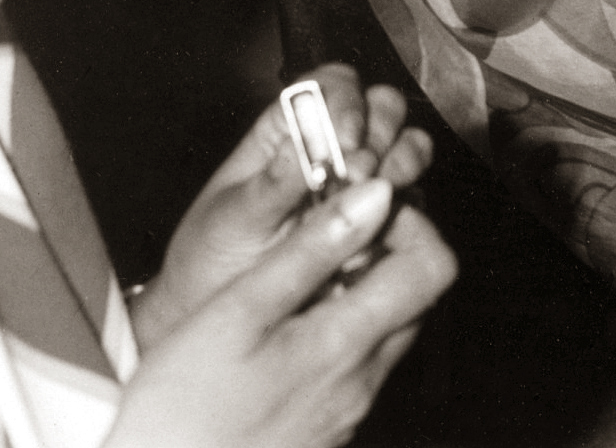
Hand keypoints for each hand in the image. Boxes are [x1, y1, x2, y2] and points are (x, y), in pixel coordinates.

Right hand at [106, 178, 456, 447]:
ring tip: (296, 285)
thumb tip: (377, 192)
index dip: (409, 225)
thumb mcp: (241, 307)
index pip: (434, 267)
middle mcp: (360, 386)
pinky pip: (355, 373)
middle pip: (417, 301)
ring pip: (386, 336)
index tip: (360, 210)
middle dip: (386, 255)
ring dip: (360, 297)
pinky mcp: (324, 436)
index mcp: (345, 346)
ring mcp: (345, 416)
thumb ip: (314, 247)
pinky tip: (284, 337)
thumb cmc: (181, 405)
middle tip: (326, 239)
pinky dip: (338, 339)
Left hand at [133, 67, 434, 349]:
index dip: (346, 103)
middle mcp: (335, 147)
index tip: (344, 141)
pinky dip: (406, 209)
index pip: (331, 85)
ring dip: (403, 161)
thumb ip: (275, 180)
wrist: (219, 330)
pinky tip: (383, 231)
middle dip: (381, 131)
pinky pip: (413, 201)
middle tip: (359, 173)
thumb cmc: (211, 261)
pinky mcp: (383, 222)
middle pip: (381, 106)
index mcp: (290, 129)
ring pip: (407, 144)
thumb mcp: (233, 218)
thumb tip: (317, 143)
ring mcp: (364, 183)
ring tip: (382, 193)